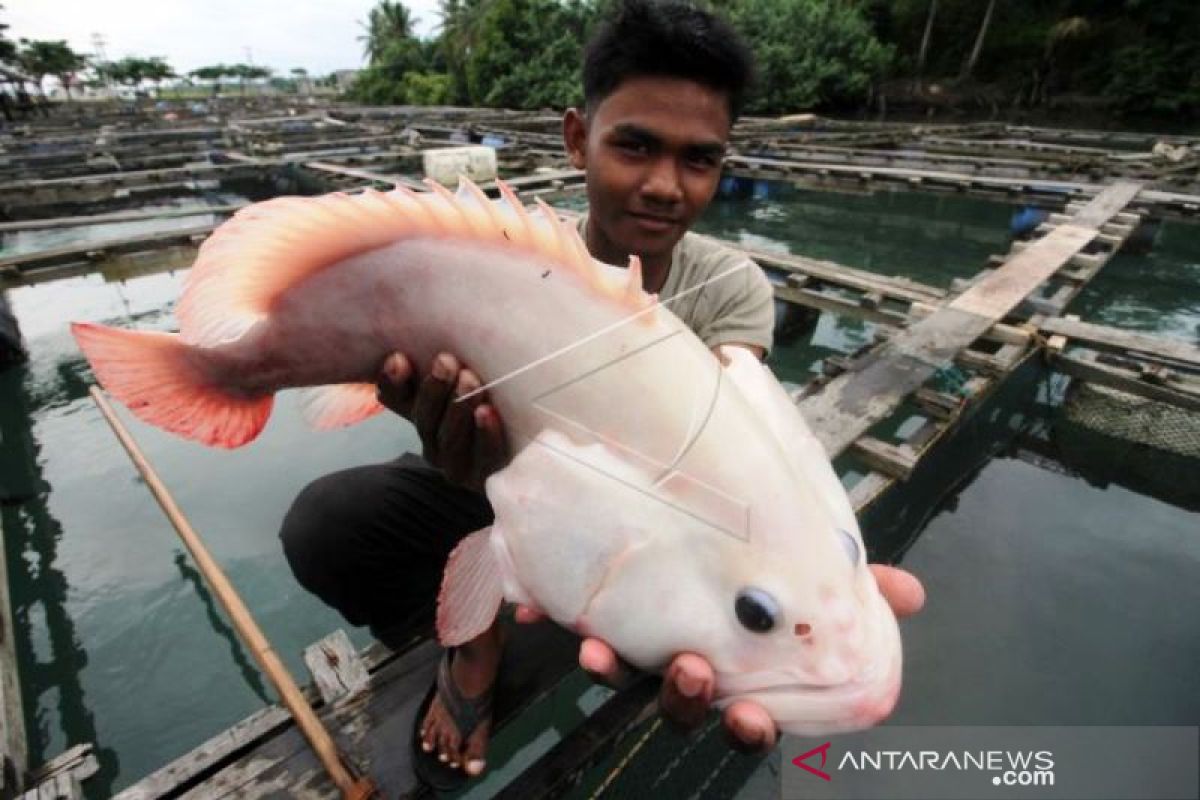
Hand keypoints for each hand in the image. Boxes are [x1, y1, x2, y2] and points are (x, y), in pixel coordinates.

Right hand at [376, 352, 506, 490]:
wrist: (524, 448)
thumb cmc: (494, 401)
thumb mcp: (465, 382)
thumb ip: (444, 366)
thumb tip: (416, 345)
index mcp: (421, 414)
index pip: (394, 398)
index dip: (392, 381)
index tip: (399, 358)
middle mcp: (432, 442)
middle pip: (424, 419)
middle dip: (435, 389)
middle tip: (447, 361)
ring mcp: (456, 464)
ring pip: (449, 439)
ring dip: (458, 407)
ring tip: (469, 380)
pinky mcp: (484, 476)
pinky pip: (483, 457)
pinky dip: (485, 435)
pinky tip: (487, 412)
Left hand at [516, 564, 924, 751]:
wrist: (676, 504)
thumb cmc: (760, 563)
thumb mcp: (811, 571)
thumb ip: (857, 582)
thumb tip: (911, 593)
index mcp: (741, 664)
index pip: (748, 713)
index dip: (748, 725)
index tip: (747, 715)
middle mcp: (686, 662)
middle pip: (683, 705)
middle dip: (684, 697)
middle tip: (690, 672)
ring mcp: (640, 643)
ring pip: (625, 674)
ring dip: (614, 668)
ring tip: (603, 650)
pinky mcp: (599, 612)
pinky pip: (574, 625)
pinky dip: (554, 615)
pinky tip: (537, 610)